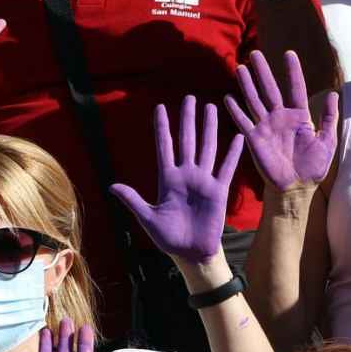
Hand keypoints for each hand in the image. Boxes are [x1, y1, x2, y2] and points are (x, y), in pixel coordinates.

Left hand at [111, 96, 246, 263]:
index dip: (162, 127)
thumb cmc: (169, 238)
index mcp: (167, 179)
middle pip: (187, 140)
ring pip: (207, 147)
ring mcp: (203, 181)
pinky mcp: (219, 191)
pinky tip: (237, 136)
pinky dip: (232, 153)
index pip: (164, 147)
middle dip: (188, 119)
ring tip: (211, 107)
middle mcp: (186, 175)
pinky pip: (226, 168)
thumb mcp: (147, 218)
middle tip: (190, 98)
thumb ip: (133, 199)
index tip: (160, 108)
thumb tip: (112, 186)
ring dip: (209, 128)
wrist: (192, 253)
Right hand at [225, 50, 337, 192]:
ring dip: (247, 84)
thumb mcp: (327, 141)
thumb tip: (334, 94)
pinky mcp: (255, 139)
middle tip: (254, 53)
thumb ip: (329, 118)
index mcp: (299, 116)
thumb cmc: (313, 167)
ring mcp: (266, 127)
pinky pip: (243, 121)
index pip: (295, 88)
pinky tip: (228, 98)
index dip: (292, 71)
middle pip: (270, 89)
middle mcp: (280, 118)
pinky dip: (235, 110)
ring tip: (240, 67)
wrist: (296, 188)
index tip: (288, 53)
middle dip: (262, 71)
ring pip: (254, 100)